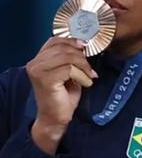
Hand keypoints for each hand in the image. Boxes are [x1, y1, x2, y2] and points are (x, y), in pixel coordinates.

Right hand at [26, 37, 96, 153]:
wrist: (56, 117)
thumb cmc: (63, 96)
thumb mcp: (68, 73)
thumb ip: (70, 59)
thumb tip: (83, 45)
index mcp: (38, 59)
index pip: (55, 40)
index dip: (72, 42)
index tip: (85, 48)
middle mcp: (35, 63)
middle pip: (64, 48)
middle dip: (82, 57)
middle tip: (90, 70)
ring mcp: (38, 71)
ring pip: (68, 57)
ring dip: (83, 67)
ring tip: (88, 77)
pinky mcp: (45, 79)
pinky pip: (69, 69)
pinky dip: (81, 76)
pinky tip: (84, 84)